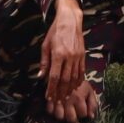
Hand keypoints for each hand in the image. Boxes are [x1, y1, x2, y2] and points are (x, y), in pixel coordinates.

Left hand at [40, 0, 97, 122]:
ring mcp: (78, 57)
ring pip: (74, 78)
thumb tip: (40, 77)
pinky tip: (74, 87)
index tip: (48, 97)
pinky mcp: (83, 56)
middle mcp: (69, 57)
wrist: (70, 20)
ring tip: (64, 98)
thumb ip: (44, 62)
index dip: (51, 89)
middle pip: (65, 80)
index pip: (54, 76)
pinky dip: (77, 81)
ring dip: (69, 90)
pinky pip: (81, 72)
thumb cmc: (55, 32)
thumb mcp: (45, 45)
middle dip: (60, 93)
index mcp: (58, 54)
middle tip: (56, 101)